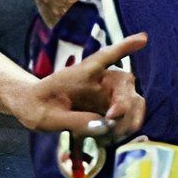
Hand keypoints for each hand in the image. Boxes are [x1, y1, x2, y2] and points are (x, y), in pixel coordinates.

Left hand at [11, 34, 144, 137]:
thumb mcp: (48, 117)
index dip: (125, 47)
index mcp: (81, 73)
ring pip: (133, 100)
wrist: (34, 110)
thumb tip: (104, 126)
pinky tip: (108, 138)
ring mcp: (106, 94)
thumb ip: (75, 121)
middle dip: (126, 103)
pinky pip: (128, 116)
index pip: (105, 57)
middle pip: (125, 83)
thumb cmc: (37, 107)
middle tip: (113, 120)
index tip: (143, 39)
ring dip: (129, 118)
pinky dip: (125, 127)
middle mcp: (99, 80)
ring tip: (111, 135)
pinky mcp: (109, 108)